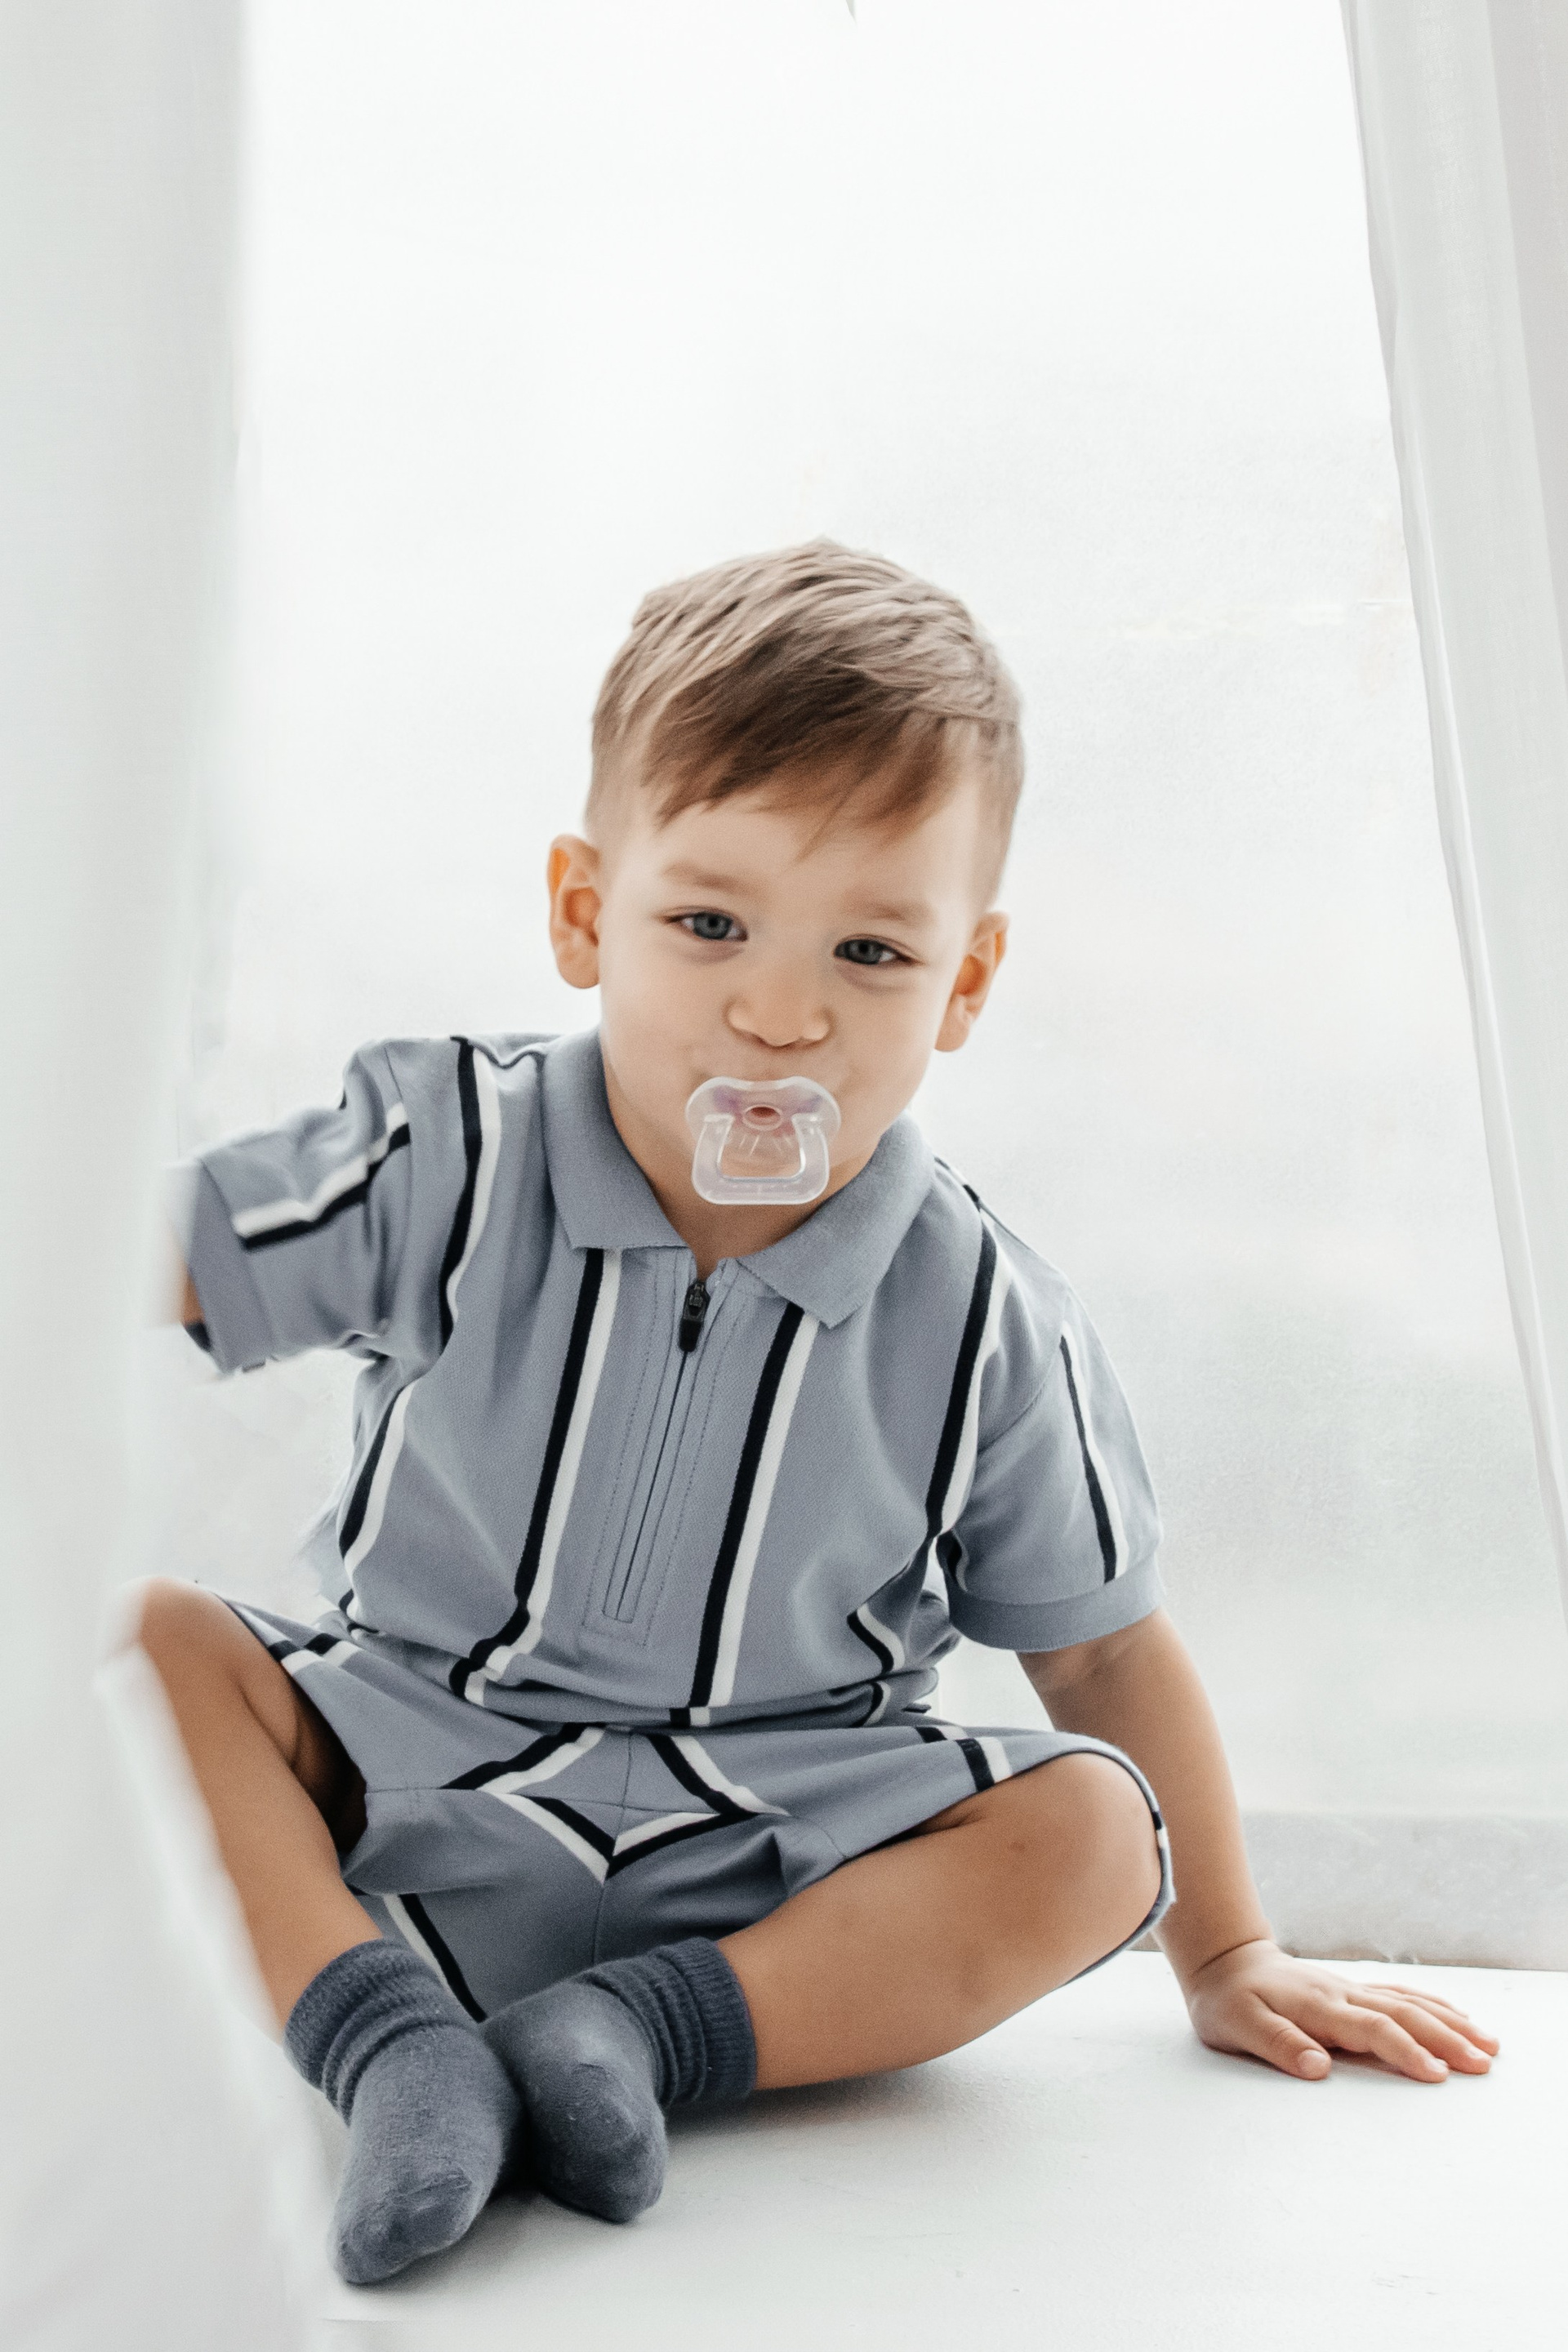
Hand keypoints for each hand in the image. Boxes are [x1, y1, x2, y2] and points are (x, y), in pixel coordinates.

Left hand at [1181, 1938, 1499, 2082]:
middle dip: (1446, 2039)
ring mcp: (1350, 1990)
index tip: (1437, 2074)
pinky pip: (1401, 1995)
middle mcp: (1341, 1994)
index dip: (1405, 2051)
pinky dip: (1434, 2005)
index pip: (1371, 2029)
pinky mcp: (1353, 1991)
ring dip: (1450, 2023)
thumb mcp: (1237, 2025)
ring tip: (1489, 2045)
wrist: (1225, 1961)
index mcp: (1318, 2006)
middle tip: (1484, 2063)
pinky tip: (1459, 2018)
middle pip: (1403, 2014)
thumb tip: (1317, 2067)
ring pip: (1409, 2003)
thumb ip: (1277, 2043)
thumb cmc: (1228, 2001)